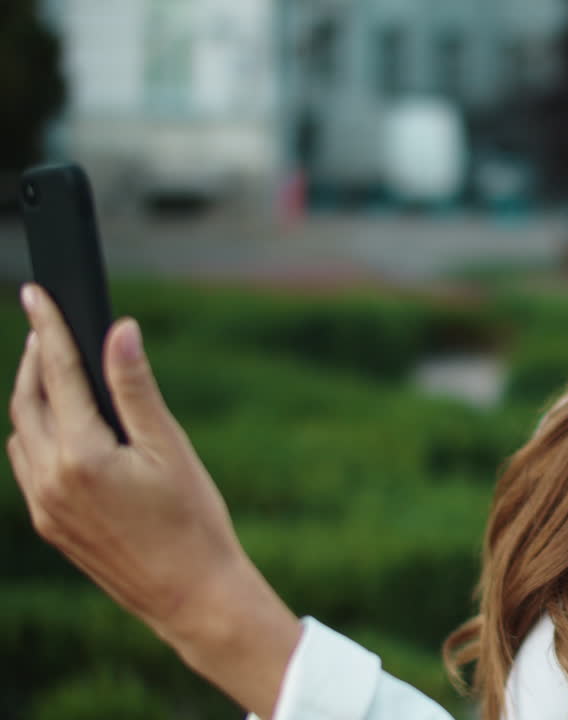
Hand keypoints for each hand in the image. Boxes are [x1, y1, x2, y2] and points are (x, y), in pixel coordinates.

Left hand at [7, 283, 299, 716]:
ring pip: (21, 433)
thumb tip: (119, 331)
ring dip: (33, 397)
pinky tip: (63, 428)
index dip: (48, 328)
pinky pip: (27, 465)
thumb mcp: (171, 447)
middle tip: (46, 325)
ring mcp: (43, 506)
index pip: (57, 374)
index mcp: (82, 456)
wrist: (190, 594)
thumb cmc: (193, 521)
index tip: (35, 292)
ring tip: (55, 371)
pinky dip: (36, 434)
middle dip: (35, 358)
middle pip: (27, 401)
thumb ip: (137, 387)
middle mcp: (49, 480)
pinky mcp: (48, 525)